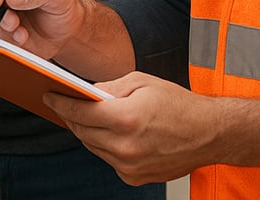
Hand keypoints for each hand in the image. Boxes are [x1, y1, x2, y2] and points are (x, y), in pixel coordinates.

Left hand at [44, 71, 215, 185]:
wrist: (210, 133)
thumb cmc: (179, 104)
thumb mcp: (141, 81)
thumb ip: (109, 86)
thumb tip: (86, 93)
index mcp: (126, 118)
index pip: (79, 113)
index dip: (60, 104)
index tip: (49, 97)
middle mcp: (125, 147)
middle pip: (82, 132)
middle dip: (71, 117)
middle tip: (63, 105)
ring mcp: (129, 166)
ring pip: (93, 147)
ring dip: (86, 132)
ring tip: (83, 118)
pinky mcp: (135, 178)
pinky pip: (109, 160)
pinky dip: (105, 146)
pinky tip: (108, 134)